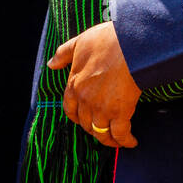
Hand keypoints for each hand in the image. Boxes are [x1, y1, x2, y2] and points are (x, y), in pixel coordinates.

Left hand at [48, 21, 140, 147]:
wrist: (130, 44)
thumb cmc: (107, 41)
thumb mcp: (79, 42)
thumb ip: (63, 54)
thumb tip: (51, 64)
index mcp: (74, 84)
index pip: (70, 110)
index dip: (77, 117)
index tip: (83, 119)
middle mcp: (85, 100)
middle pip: (85, 124)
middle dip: (93, 128)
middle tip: (102, 128)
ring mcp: (102, 108)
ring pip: (101, 132)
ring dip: (108, 139)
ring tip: (115, 140)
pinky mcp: (120, 113)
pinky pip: (120, 134)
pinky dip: (125, 141)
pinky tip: (131, 141)